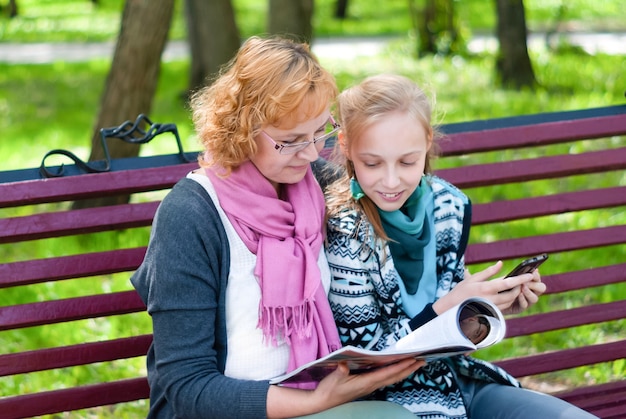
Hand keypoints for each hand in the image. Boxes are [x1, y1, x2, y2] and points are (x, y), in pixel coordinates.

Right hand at [267, 358, 423, 417]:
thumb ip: (340, 371)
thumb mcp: (333, 378)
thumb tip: (343, 364)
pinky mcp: (367, 385)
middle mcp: (371, 384)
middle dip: (409, 368)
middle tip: (423, 360)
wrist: (323, 401)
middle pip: (395, 376)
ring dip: (404, 371)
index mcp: (366, 382)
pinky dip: (395, 372)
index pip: (388, 373)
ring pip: (392, 378)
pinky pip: (385, 378)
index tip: (413, 359)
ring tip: (415, 363)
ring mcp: (370, 386)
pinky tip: (397, 369)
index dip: (401, 366)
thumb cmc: (329, 389)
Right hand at [434, 261, 535, 313]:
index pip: (508, 283)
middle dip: (519, 287)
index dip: (521, 279)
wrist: (452, 308)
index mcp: (486, 288)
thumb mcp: (473, 278)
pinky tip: (506, 295)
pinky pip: (504, 307)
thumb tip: (500, 263)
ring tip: (515, 287)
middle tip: (522, 281)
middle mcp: (491, 299)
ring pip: (510, 301)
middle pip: (512, 294)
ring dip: (514, 294)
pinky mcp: (491, 313)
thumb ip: (489, 272)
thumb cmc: (461, 291)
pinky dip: (508, 300)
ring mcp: (491, 308)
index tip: (530, 275)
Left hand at [502, 269, 545, 314]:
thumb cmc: (501, 286)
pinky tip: (519, 294)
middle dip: (535, 284)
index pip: (538, 279)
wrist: (492, 299)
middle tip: (526, 281)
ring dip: (529, 292)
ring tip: (522, 287)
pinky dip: (523, 299)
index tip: (532, 273)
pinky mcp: (520, 308)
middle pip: (541, 288)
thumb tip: (531, 269)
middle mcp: (531, 292)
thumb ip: (517, 275)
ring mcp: (527, 301)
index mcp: (530, 282)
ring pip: (535, 298)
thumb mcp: (508, 279)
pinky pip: (525, 305)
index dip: (536, 276)